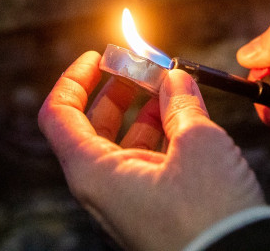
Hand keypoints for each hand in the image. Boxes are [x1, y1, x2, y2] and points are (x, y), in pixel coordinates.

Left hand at [38, 51, 266, 250]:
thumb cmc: (210, 213)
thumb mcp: (199, 143)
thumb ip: (181, 104)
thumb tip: (175, 78)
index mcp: (94, 173)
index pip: (59, 115)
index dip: (75, 79)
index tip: (99, 56)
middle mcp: (101, 188)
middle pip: (91, 125)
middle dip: (117, 89)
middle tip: (144, 65)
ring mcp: (125, 202)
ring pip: (122, 144)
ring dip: (144, 109)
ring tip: (172, 86)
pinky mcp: (151, 211)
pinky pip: (145, 164)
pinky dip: (160, 135)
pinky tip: (184, 116)